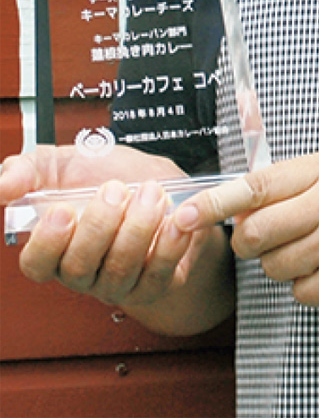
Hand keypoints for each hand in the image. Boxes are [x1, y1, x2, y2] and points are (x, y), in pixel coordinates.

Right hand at [0, 145, 197, 308]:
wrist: (161, 185)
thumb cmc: (111, 175)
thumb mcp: (67, 162)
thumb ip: (29, 170)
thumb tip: (2, 186)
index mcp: (56, 246)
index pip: (37, 264)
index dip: (47, 242)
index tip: (64, 209)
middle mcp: (84, 271)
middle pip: (79, 267)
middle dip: (100, 224)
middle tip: (117, 189)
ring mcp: (118, 282)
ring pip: (119, 271)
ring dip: (138, 228)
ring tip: (152, 192)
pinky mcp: (153, 283)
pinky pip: (158, 276)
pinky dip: (170, 246)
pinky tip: (176, 220)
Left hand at [177, 151, 318, 308]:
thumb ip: (297, 182)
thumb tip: (243, 203)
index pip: (256, 185)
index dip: (214, 202)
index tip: (184, 213)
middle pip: (255, 232)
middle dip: (250, 242)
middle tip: (267, 239)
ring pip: (274, 266)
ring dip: (284, 264)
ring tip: (317, 249)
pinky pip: (300, 292)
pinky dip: (309, 286)